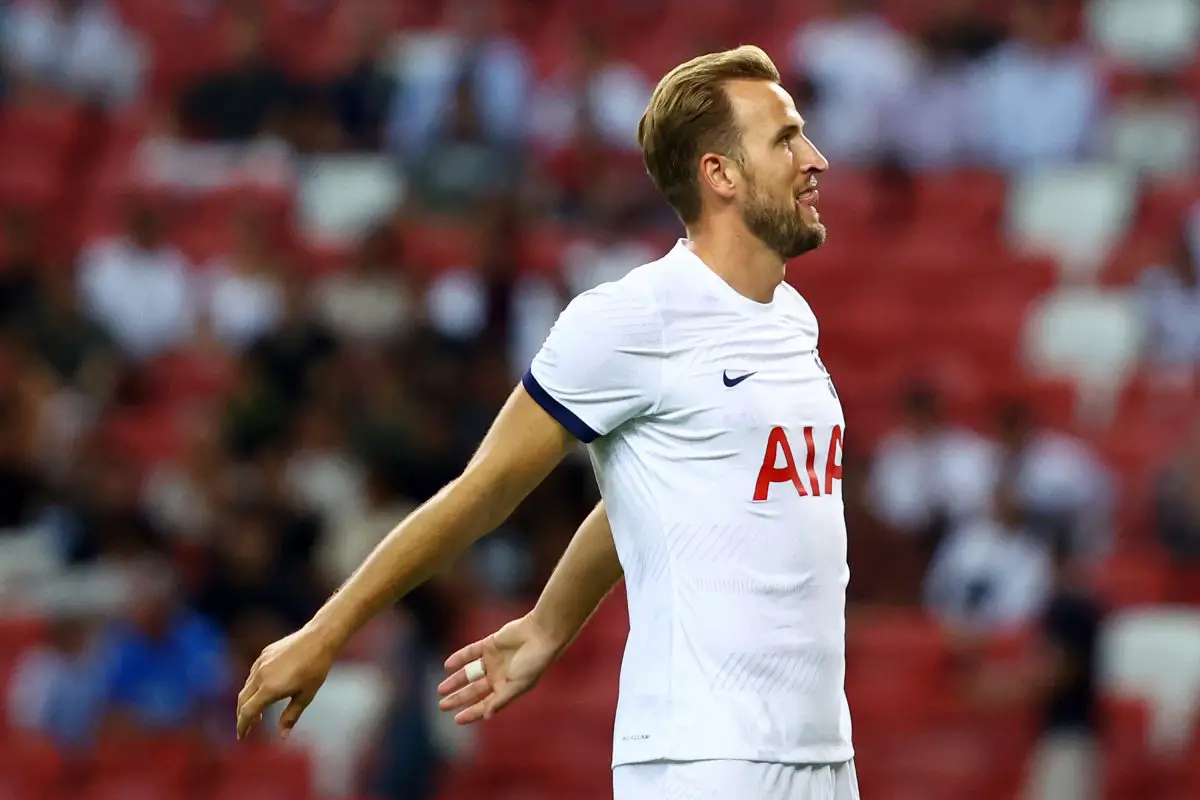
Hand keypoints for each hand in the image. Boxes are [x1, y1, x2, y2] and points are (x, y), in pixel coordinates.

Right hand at [235, 625, 338, 740]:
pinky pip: (253, 674)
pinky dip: (252, 687)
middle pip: (242, 700)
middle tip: (247, 728)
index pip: (247, 712)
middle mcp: (260, 675)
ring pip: (246, 687)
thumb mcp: (306, 696)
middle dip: (242, 716)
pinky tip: (263, 691)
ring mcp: (261, 663)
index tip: (242, 737)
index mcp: (269, 688)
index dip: (242, 726)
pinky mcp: (264, 653)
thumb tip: (282, 736)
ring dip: (247, 702)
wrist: (319, 638)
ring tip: (258, 713)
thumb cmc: (316, 668)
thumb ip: (291, 716)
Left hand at [437, 613, 558, 723]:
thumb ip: (501, 700)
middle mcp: (498, 676)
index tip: (456, 720)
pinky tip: (447, 665)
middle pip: (473, 690)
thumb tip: (486, 716)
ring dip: (455, 681)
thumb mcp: (517, 685)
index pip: (485, 704)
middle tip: (442, 706)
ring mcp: (493, 660)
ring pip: (469, 673)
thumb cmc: (533, 663)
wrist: (540, 635)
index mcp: (506, 688)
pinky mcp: (490, 644)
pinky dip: (459, 658)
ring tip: (440, 689)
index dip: (472, 713)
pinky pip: (470, 653)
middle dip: (458, 698)